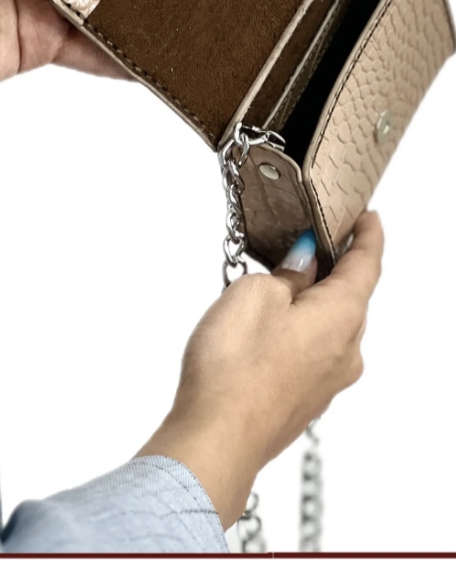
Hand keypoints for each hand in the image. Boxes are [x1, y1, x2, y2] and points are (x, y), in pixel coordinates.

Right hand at [138, 210, 383, 528]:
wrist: (215, 441)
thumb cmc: (233, 369)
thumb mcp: (256, 294)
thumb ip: (287, 274)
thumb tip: (302, 266)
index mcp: (342, 316)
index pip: (367, 265)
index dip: (368, 236)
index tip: (368, 219)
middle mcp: (345, 352)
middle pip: (350, 297)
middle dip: (334, 268)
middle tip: (314, 241)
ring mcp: (325, 382)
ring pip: (329, 327)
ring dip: (312, 302)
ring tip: (279, 283)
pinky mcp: (302, 400)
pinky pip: (311, 353)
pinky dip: (299, 331)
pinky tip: (268, 328)